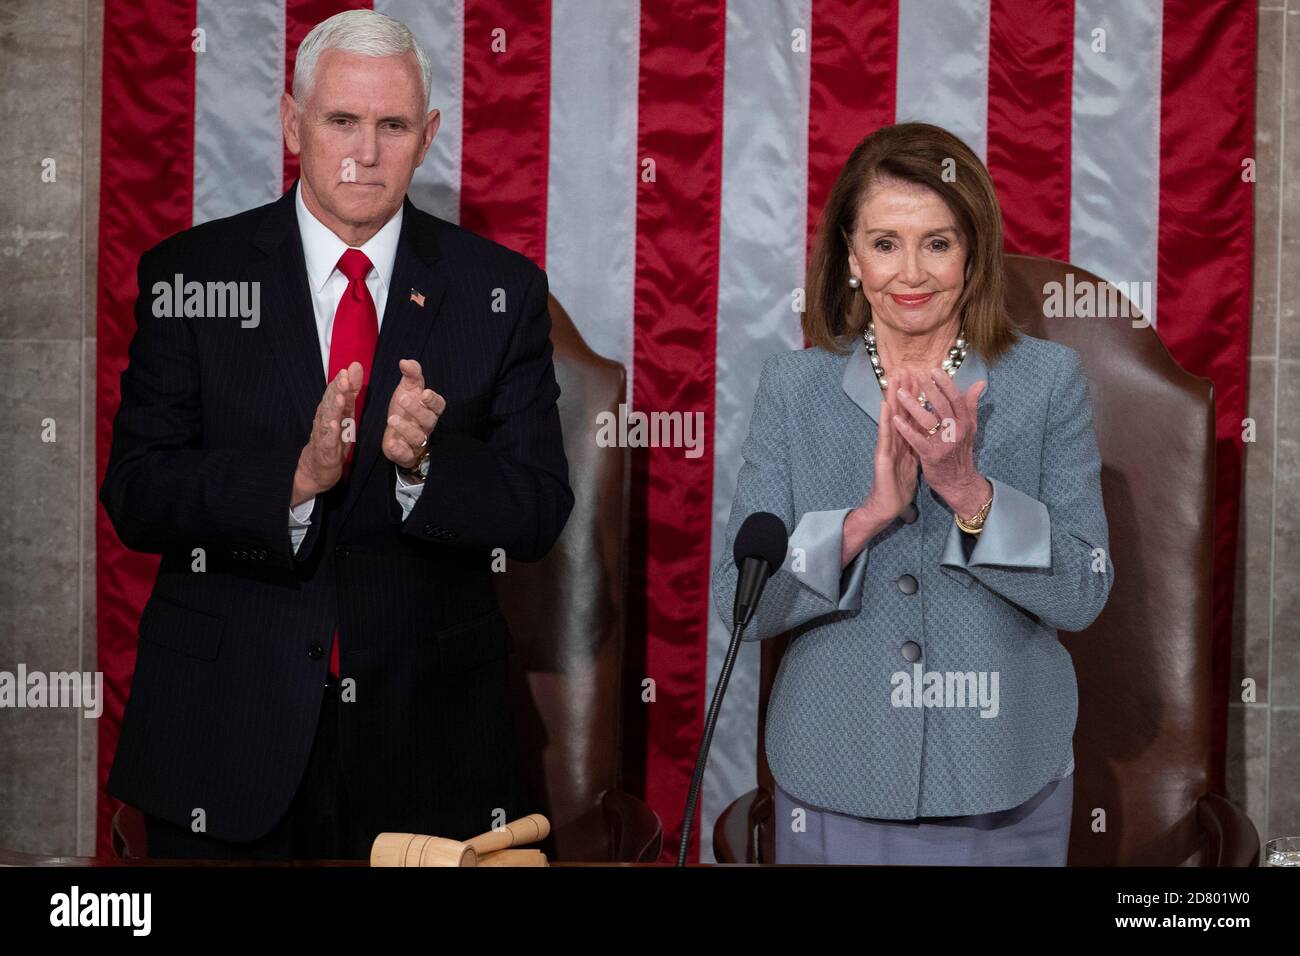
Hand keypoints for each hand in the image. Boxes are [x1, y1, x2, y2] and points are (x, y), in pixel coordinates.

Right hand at [293, 362, 361, 504]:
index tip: (350, 368)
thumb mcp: (346, 414)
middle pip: (330, 402)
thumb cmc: (333, 438)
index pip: (335, 393)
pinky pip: (328, 441)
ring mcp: (323, 435)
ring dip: (334, 408)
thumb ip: (351, 393)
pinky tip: (335, 425)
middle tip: (345, 377)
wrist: (317, 468)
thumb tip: (355, 368)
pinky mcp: (326, 451)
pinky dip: (330, 433)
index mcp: (331, 411)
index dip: (342, 381)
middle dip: (337, 389)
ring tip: (341, 397)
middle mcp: (325, 420)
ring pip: (328, 419)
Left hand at [382, 358, 446, 470]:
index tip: (425, 393)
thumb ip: (410, 375)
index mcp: (429, 410)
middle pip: (428, 420)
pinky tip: (391, 442)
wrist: (396, 436)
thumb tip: (405, 361)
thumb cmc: (405, 410)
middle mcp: (426, 427)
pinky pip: (406, 455)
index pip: (438, 405)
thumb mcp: (407, 389)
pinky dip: (399, 449)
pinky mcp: (406, 455)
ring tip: (390, 418)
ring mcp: (417, 442)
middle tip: (402, 398)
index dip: (433, 400)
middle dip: (416, 410)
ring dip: (405, 428)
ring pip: (417, 438)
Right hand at [841, 372, 919, 566]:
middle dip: (903, 389)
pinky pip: (885, 436)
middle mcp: (894, 440)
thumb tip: (929, 434)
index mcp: (904, 441)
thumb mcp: (915, 462)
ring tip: (894, 377)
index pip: (911, 415)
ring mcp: (886, 447)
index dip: (916, 396)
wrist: (887, 507)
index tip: (921, 376)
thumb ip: (920, 445)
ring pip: (891, 417)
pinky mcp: (882, 457)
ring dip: (892, 396)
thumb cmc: (899, 486)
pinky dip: (886, 419)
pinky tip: (885, 405)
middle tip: (905, 367)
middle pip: (900, 411)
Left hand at [892, 365, 990, 516]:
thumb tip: (980, 383)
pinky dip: (906, 429)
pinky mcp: (931, 455)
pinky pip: (917, 440)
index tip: (934, 370)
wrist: (959, 481)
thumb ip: (971, 404)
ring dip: (912, 405)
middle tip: (915, 376)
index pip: (956, 398)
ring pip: (928, 420)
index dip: (945, 383)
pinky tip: (894, 419)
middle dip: (928, 390)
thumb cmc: (961, 451)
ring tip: (899, 393)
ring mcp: (944, 443)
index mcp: (965, 422)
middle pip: (942, 406)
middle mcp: (957, 431)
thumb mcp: (969, 427)